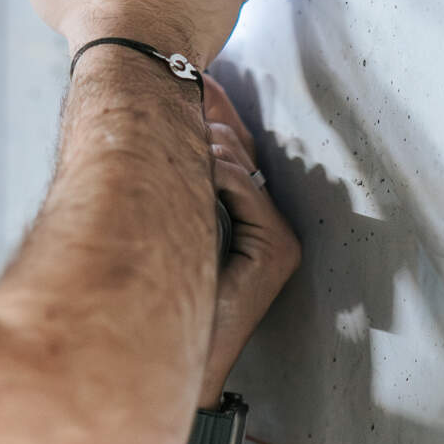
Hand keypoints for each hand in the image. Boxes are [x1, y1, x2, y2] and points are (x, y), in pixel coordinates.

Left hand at [198, 74, 300, 403]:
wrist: (170, 355)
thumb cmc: (163, 295)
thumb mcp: (172, 225)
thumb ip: (180, 183)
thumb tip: (168, 131)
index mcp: (255, 223)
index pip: (237, 155)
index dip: (211, 119)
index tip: (183, 88)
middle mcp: (275, 229)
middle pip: (242, 152)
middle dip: (207, 120)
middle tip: (178, 94)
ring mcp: (280, 240)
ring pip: (241, 165)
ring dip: (204, 145)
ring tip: (176, 133)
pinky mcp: (278, 251)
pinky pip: (244, 189)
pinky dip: (215, 173)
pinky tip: (193, 168)